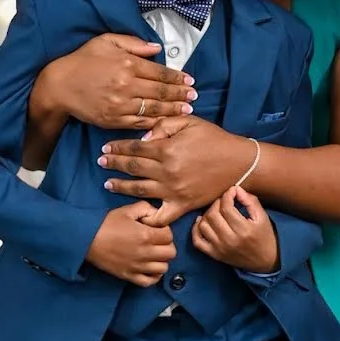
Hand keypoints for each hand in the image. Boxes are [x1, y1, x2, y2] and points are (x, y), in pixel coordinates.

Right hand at [39, 35, 195, 130]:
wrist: (59, 85)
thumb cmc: (83, 60)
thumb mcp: (106, 41)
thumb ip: (133, 43)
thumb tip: (156, 48)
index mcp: (127, 64)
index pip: (160, 73)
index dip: (177, 78)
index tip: (189, 81)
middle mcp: (126, 85)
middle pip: (161, 92)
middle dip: (180, 95)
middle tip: (194, 96)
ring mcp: (120, 105)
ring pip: (153, 109)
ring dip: (172, 110)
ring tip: (186, 110)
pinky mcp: (113, 119)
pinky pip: (139, 122)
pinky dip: (154, 123)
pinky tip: (165, 121)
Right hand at [86, 202, 175, 284]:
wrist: (86, 240)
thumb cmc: (105, 224)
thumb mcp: (126, 210)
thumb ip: (145, 208)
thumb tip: (157, 214)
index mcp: (146, 235)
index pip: (169, 235)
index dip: (165, 230)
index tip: (156, 229)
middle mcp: (145, 253)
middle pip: (170, 253)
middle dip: (166, 245)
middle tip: (157, 241)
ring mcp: (138, 266)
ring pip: (163, 268)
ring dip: (161, 260)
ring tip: (153, 254)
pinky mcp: (129, 276)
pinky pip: (150, 282)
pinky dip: (153, 276)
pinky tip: (149, 267)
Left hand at [100, 116, 257, 220]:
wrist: (238, 163)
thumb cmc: (215, 140)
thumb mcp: (189, 123)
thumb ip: (163, 126)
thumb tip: (143, 139)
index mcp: (167, 150)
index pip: (134, 149)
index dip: (117, 148)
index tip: (106, 149)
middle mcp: (167, 172)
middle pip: (132, 169)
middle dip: (114, 165)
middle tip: (101, 163)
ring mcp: (173, 191)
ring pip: (139, 191)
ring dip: (120, 187)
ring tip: (108, 184)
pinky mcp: (182, 205)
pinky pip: (160, 216)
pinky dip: (147, 217)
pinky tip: (137, 212)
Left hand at [192, 188, 278, 272]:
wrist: (265, 261)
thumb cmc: (264, 236)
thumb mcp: (262, 217)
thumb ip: (250, 201)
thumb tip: (235, 189)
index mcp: (244, 230)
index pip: (227, 207)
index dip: (227, 195)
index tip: (232, 192)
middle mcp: (230, 240)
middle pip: (213, 215)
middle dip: (217, 203)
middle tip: (224, 201)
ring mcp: (220, 249)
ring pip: (203, 225)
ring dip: (207, 214)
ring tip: (217, 211)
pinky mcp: (214, 254)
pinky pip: (197, 241)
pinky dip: (196, 229)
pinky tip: (202, 222)